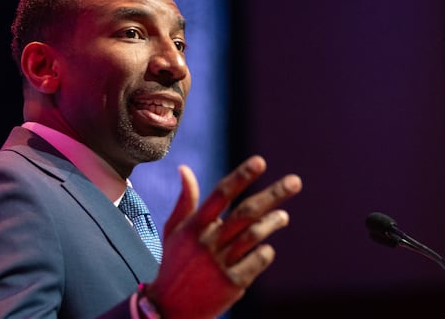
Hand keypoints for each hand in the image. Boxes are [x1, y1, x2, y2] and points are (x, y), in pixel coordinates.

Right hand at [146, 155, 301, 318]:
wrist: (170, 307)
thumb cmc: (174, 261)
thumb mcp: (174, 230)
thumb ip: (185, 200)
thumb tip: (184, 168)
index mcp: (193, 226)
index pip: (220, 194)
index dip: (241, 177)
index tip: (260, 161)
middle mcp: (207, 242)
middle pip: (246, 212)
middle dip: (273, 195)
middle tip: (296, 182)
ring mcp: (220, 263)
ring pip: (255, 235)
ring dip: (274, 222)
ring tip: (283, 215)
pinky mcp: (232, 284)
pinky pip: (258, 260)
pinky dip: (265, 251)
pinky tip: (266, 248)